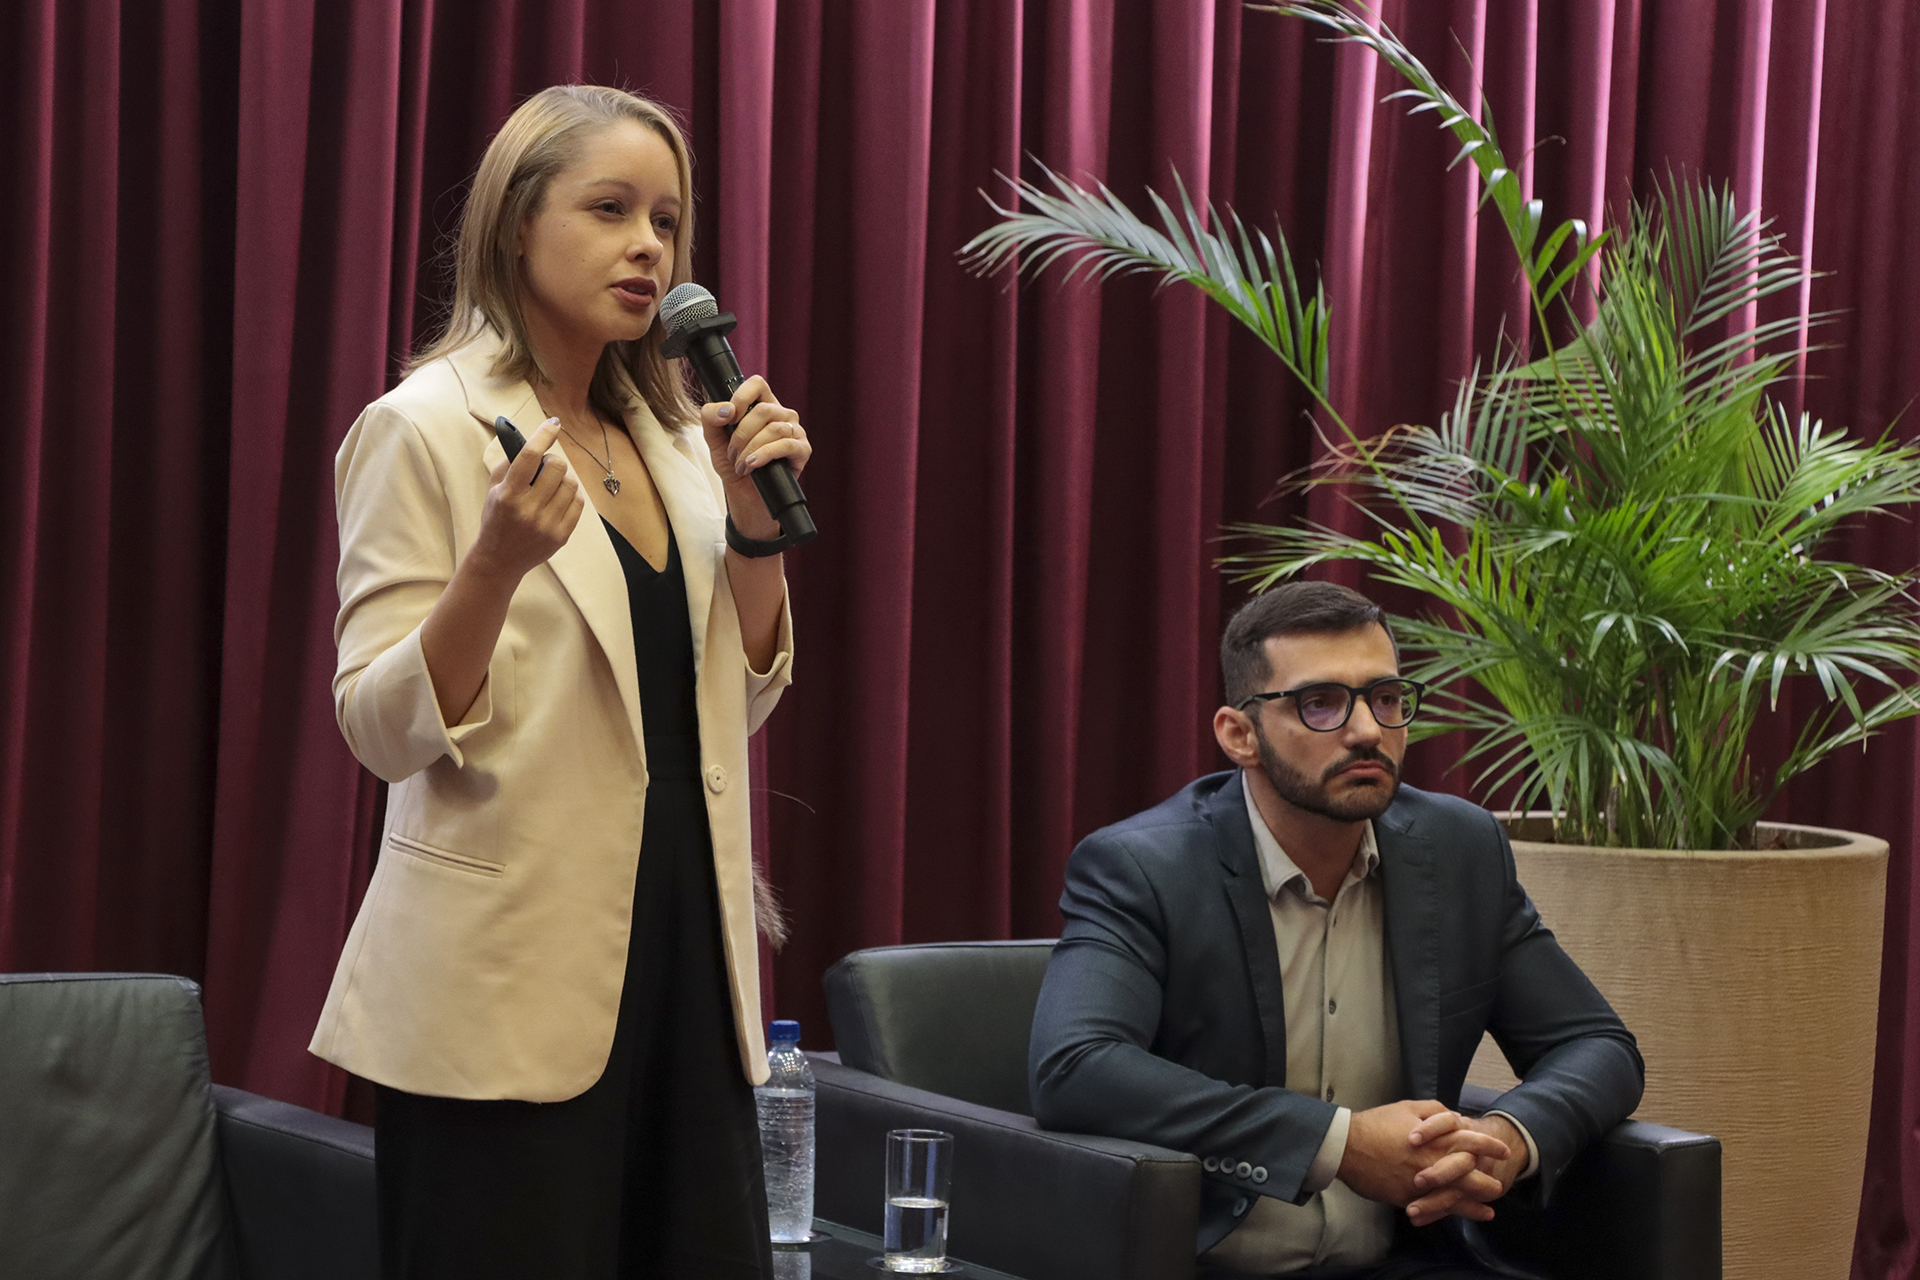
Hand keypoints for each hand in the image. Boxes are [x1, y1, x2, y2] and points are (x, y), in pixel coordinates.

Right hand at [470, 417, 585, 579]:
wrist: (499, 560)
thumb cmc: (496, 518)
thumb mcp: (493, 489)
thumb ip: (510, 463)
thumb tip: (533, 439)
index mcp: (508, 494)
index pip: (530, 456)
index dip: (544, 435)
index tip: (553, 424)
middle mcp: (528, 510)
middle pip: (557, 466)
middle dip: (552, 461)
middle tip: (544, 468)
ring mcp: (547, 524)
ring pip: (571, 483)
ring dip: (562, 478)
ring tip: (550, 486)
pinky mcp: (561, 535)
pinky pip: (578, 502)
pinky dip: (570, 495)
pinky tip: (557, 499)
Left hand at [700, 375, 811, 539]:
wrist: (746, 496)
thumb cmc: (734, 465)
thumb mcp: (715, 440)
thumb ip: (711, 418)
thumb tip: (726, 410)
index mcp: (763, 405)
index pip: (757, 384)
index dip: (741, 396)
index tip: (728, 417)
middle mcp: (782, 415)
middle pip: (763, 409)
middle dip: (741, 434)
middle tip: (732, 453)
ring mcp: (795, 431)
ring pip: (773, 428)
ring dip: (750, 448)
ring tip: (741, 464)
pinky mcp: (803, 450)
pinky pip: (786, 445)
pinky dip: (764, 455)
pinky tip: (753, 465)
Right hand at [1337, 1100, 1510, 1223]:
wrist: (1348, 1146)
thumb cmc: (1377, 1124)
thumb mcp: (1408, 1107)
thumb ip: (1435, 1111)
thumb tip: (1453, 1117)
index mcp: (1437, 1138)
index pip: (1473, 1142)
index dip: (1491, 1147)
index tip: (1503, 1151)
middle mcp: (1435, 1162)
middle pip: (1473, 1176)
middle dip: (1489, 1182)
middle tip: (1499, 1185)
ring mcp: (1424, 1183)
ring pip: (1459, 1198)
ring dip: (1477, 1204)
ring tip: (1489, 1209)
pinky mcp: (1410, 1198)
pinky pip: (1437, 1208)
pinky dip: (1451, 1213)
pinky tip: (1460, 1216)